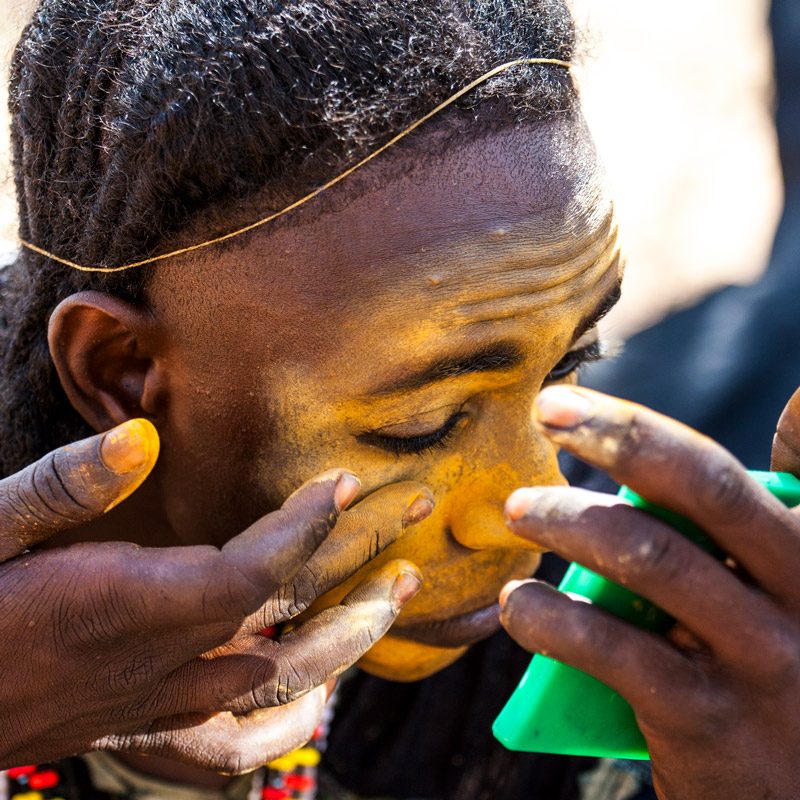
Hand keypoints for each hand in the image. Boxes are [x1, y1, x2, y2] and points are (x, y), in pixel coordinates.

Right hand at [0, 420, 430, 772]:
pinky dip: (286, 725)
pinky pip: (233, 746)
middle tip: (412, 510)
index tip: (343, 481)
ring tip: (396, 595)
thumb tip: (142, 437)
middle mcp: (154, 665)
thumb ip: (66, 485)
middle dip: (359, 565)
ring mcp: (154, 705)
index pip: (252, 573)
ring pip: (278, 686)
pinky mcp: (141, 728)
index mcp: (124, 609)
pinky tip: (317, 705)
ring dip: (348, 639)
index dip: (307, 527)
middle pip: (289, 625)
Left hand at [499, 385, 799, 799]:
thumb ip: (781, 504)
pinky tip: (516, 605)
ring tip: (518, 510)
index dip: (671, 425)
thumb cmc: (775, 671)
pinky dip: (549, 618)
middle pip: (705, 487)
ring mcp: (760, 660)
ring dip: (568, 521)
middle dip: (621, 436)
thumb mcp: (793, 589)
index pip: (764, 464)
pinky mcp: (706, 721)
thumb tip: (795, 400)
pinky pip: (612, 649)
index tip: (589, 399)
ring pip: (649, 558)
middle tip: (549, 411)